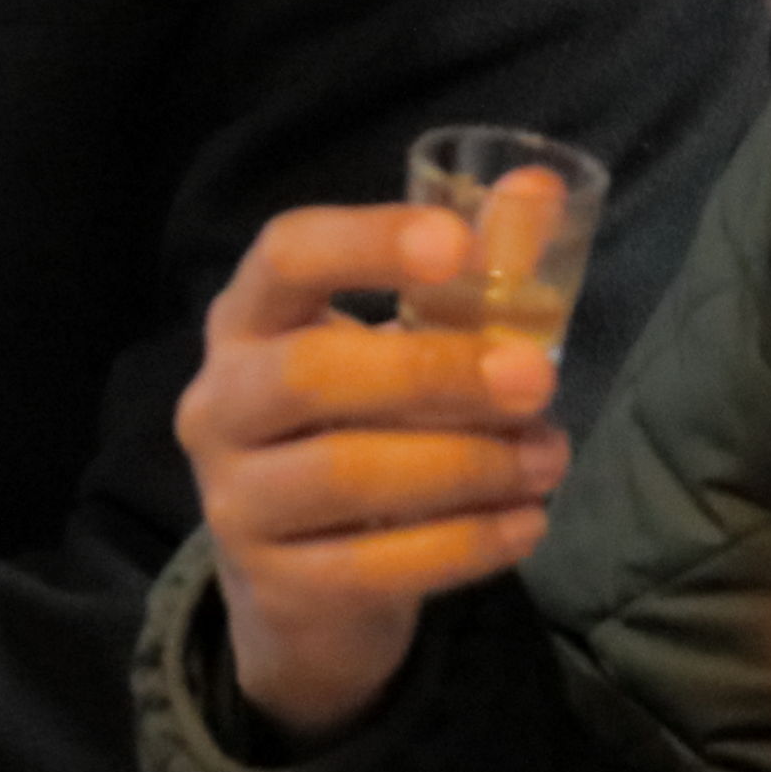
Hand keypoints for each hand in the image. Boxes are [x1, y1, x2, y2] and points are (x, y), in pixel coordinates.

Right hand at [176, 202, 576, 740]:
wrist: (300, 584)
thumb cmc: (360, 433)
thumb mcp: (402, 351)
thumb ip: (468, 279)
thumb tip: (542, 187)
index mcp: (249, 324)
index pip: (283, 257)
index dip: (366, 240)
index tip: (457, 243)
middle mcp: (219, 404)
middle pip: (309, 373)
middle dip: (435, 372)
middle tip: (540, 378)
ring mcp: (235, 500)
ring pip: (346, 474)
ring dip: (469, 463)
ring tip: (551, 458)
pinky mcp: (276, 584)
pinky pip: (376, 564)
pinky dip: (468, 544)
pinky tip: (527, 523)